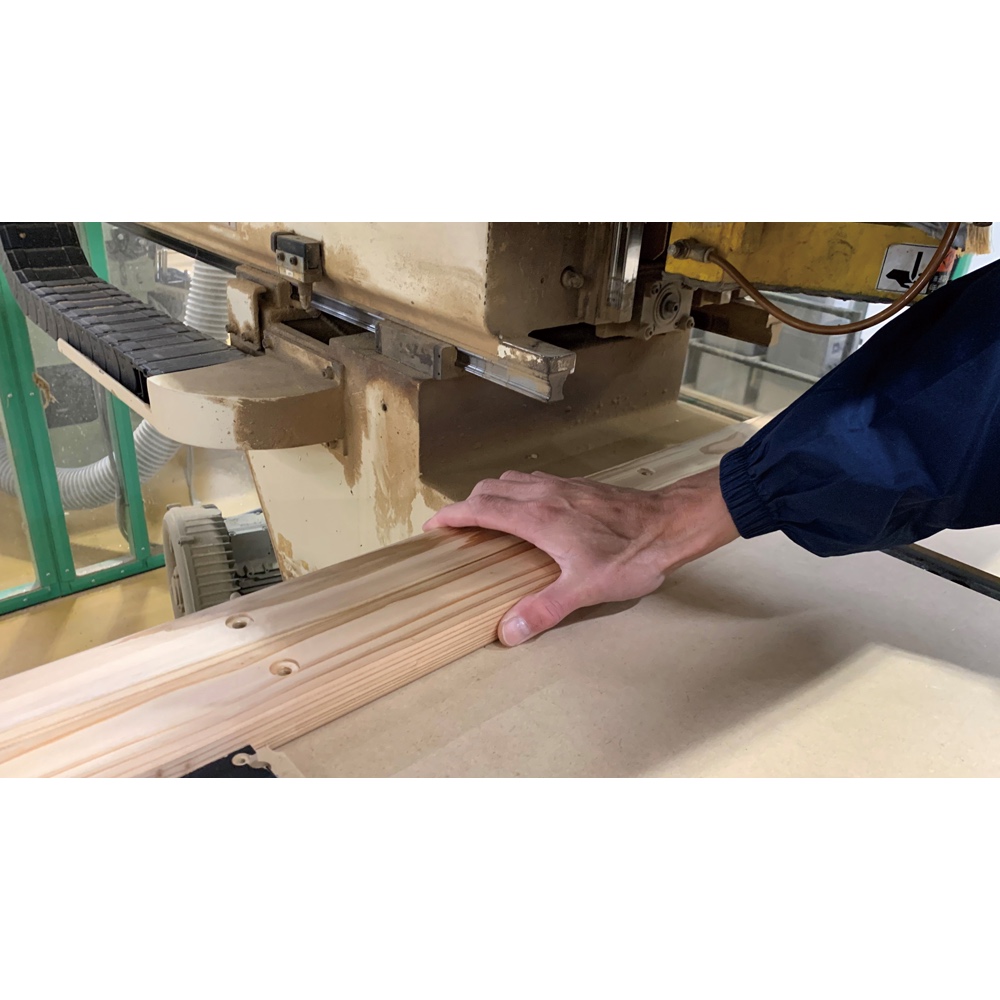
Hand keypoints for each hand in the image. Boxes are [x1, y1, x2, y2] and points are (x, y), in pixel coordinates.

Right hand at [422, 467, 738, 645]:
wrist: (669, 524)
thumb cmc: (631, 554)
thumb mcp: (586, 589)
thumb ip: (544, 609)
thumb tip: (507, 632)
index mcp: (538, 517)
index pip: (480, 508)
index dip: (451, 516)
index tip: (432, 527)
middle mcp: (544, 494)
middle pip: (490, 489)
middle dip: (466, 506)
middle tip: (455, 529)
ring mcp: (562, 486)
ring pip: (511, 481)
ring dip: (491, 495)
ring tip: (486, 519)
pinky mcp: (578, 486)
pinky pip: (533, 481)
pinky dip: (516, 492)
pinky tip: (528, 512)